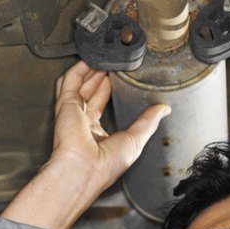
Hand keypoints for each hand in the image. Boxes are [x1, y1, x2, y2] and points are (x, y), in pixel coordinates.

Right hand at [50, 61, 168, 188]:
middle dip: (99, 78)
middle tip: (109, 65)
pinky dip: (77, 70)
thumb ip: (148, 121)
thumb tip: (163, 109)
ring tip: (101, 58)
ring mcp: (73, 114)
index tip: (117, 81)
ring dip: (89, 72)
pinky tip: (87, 60)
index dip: (107, 92)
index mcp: (96, 136)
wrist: (83, 170)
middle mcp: (83, 124)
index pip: (100, 107)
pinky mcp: (65, 106)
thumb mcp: (136, 140)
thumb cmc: (105, 166)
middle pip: (89, 94)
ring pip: (79, 86)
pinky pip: (69, 83)